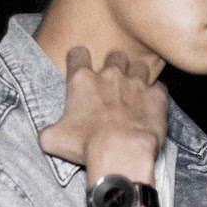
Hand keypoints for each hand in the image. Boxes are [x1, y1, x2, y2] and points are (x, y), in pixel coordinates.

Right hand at [38, 47, 167, 182]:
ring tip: (135, 92)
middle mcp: (110, 75)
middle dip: (114, 65)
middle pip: (114, 56)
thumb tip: (47, 134)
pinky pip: (159, 88)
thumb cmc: (85, 145)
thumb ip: (48, 131)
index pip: (78, 54)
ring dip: (137, 76)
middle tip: (113, 82)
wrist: (121, 152)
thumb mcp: (53, 140)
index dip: (79, 58)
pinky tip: (152, 106)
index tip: (81, 66)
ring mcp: (136, 84)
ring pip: (139, 66)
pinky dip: (156, 95)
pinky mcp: (156, 97)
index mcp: (83, 81)